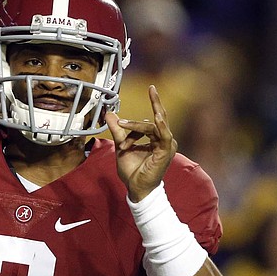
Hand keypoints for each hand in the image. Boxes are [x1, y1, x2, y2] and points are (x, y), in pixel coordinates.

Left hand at [104, 85, 176, 201]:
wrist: (135, 188)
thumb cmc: (132, 170)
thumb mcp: (121, 145)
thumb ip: (118, 130)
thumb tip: (110, 114)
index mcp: (156, 139)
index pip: (150, 121)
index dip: (137, 119)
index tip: (138, 101)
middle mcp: (164, 140)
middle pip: (159, 118)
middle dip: (156, 102)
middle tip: (152, 87)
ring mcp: (166, 146)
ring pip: (154, 126)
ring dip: (136, 126)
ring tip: (122, 125)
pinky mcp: (165, 151)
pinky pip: (164, 135)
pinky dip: (160, 126)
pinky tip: (157, 117)